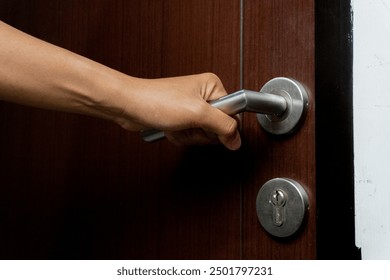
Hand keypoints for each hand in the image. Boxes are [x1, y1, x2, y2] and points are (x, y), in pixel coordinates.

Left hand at [115, 73, 240, 149]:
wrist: (129, 105)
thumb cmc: (156, 101)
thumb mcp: (197, 113)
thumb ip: (223, 126)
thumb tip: (237, 140)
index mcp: (212, 86)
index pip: (232, 115)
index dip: (221, 128)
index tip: (206, 128)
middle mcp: (203, 96)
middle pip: (217, 128)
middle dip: (200, 133)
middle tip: (188, 124)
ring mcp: (191, 108)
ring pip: (202, 135)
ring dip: (188, 136)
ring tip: (177, 125)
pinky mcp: (181, 118)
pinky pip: (189, 136)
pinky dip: (180, 137)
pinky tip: (170, 128)